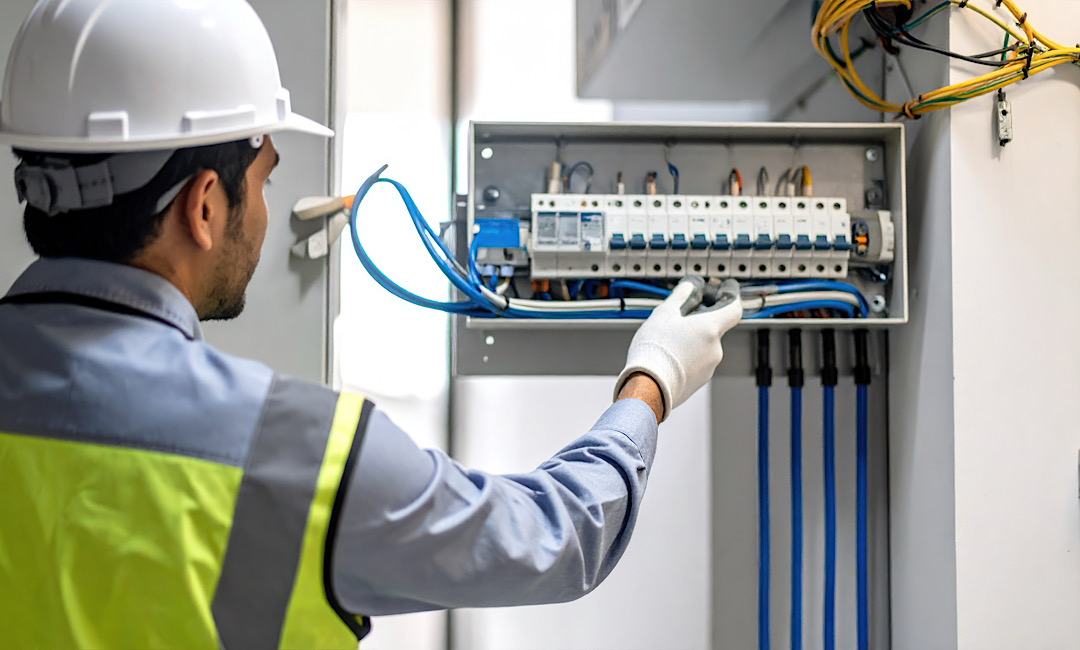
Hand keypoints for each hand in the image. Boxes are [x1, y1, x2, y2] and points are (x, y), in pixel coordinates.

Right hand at [613, 277, 742, 421]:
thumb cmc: (654, 352)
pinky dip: (687, 354)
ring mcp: (709, 366)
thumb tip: (692, 285)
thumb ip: (682, 296)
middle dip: (700, 318)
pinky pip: (697, 361)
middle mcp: (715, 348)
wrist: (648, 388)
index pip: (733, 307)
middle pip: (714, 326)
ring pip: (704, 344)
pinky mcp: (700, 380)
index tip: (725, 287)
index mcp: (710, 329)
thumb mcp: (664, 314)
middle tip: (679, 315)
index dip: (730, 294)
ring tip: (667, 339)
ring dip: (691, 338)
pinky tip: (668, 355)